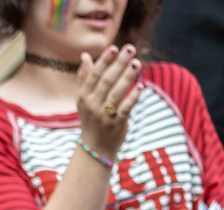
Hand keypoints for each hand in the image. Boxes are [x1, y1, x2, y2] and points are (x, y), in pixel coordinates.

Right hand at [76, 43, 142, 160]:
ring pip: (116, 93)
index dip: (104, 61)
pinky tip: (141, 86)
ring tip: (137, 63)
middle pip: (106, 81)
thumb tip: (85, 55)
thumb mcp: (83, 99)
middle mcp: (92, 105)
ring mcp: (104, 115)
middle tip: (130, 49)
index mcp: (84, 96)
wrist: (95, 147)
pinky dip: (133, 97)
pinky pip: (125, 108)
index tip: (114, 48)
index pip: (94, 75)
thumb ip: (84, 78)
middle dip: (118, 64)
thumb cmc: (91, 118)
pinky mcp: (116, 124)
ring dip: (127, 77)